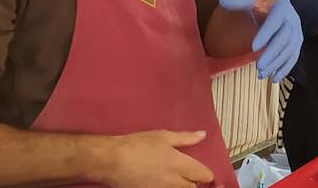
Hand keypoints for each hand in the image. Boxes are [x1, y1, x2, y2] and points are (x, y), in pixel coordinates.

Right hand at [92, 130, 213, 187]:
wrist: (111, 161)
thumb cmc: (137, 145)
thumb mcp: (163, 136)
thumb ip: (185, 138)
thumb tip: (203, 135)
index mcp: (180, 164)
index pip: (202, 174)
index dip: (206, 174)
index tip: (205, 172)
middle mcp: (173, 181)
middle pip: (192, 187)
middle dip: (194, 182)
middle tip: (191, 176)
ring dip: (181, 186)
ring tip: (176, 179)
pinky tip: (162, 182)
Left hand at [220, 0, 301, 81]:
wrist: (285, 6)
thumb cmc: (265, 4)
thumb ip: (239, 2)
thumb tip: (221, 0)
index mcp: (281, 8)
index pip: (274, 23)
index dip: (265, 35)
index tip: (253, 48)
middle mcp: (292, 21)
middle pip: (284, 39)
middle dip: (272, 54)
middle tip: (258, 66)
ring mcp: (297, 33)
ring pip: (290, 50)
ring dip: (277, 64)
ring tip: (262, 75)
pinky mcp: (297, 44)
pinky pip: (294, 57)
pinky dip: (285, 69)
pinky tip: (274, 79)